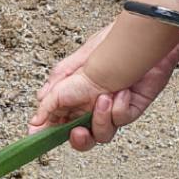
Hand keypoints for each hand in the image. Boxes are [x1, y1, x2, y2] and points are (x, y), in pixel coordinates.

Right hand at [31, 23, 178, 151]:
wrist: (142, 38)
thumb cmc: (110, 44)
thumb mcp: (75, 64)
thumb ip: (56, 89)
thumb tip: (38, 110)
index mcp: (74, 97)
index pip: (58, 121)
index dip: (47, 131)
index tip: (36, 136)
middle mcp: (92, 106)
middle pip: (82, 137)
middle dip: (79, 140)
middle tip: (78, 131)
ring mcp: (112, 109)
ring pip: (102, 134)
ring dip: (101, 121)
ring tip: (104, 98)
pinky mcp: (131, 108)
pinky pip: (121, 120)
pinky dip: (118, 108)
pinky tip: (121, 92)